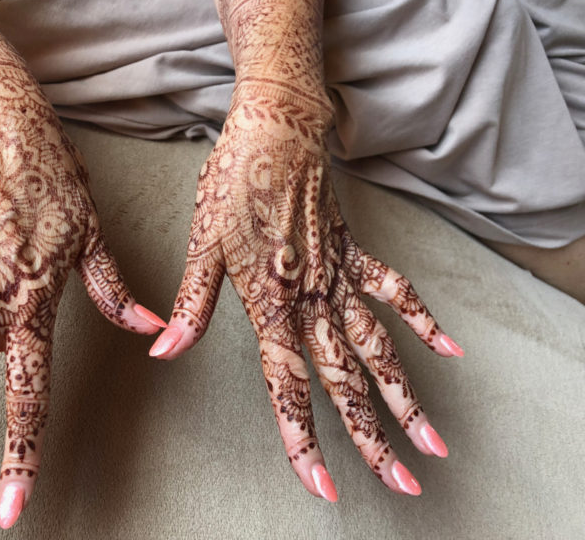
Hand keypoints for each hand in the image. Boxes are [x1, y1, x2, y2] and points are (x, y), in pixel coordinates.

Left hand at [149, 84, 463, 500]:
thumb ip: (191, 304)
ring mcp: (339, 275)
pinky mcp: (354, 251)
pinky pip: (394, 289)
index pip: (288, 385)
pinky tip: (448, 349)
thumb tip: (163, 351)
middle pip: (346, 380)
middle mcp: (311, 297)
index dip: (302, 438)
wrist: (275, 127)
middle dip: (371, 439)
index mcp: (271, 302)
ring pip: (378, 348)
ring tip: (432, 442)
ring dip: (406, 396)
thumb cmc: (234, 182)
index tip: (323, 484)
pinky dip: (421, 318)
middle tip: (400, 484)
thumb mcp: (202, 243)